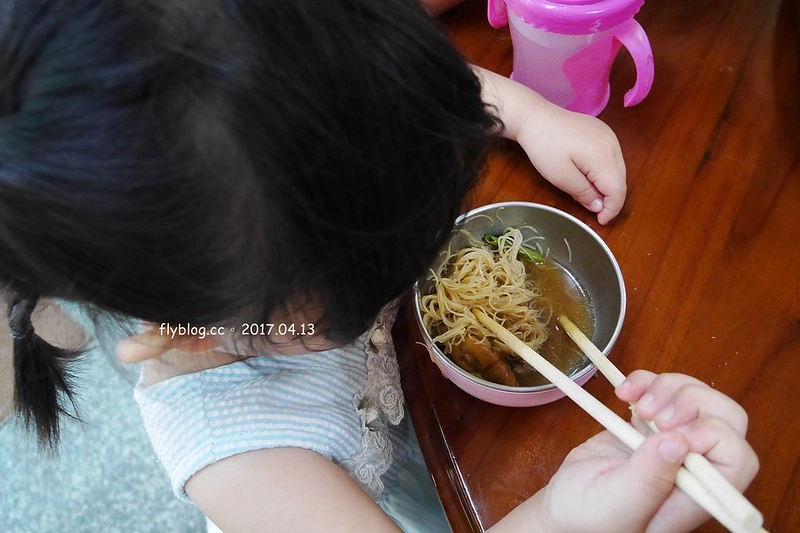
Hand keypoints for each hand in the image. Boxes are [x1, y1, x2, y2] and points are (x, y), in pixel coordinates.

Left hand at [475, 67, 626, 224]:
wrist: (534, 117)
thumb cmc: (544, 147)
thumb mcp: (561, 177)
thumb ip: (584, 193)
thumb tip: (600, 206)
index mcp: (604, 155)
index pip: (618, 189)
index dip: (612, 209)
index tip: (600, 221)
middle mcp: (613, 143)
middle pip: (621, 179)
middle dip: (610, 198)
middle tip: (593, 210)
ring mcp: (609, 135)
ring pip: (617, 169)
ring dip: (607, 185)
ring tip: (588, 194)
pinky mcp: (603, 131)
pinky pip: (611, 157)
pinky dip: (604, 171)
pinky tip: (589, 175)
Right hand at [519, 371, 758, 531]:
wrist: (563, 505)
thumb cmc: (588, 518)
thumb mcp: (616, 505)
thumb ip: (648, 480)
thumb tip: (679, 442)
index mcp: (695, 497)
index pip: (735, 459)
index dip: (712, 435)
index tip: (668, 430)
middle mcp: (693, 469)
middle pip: (725, 421)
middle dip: (692, 404)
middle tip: (653, 414)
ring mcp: (673, 443)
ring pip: (698, 399)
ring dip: (667, 389)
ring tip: (633, 403)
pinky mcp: (650, 425)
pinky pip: (664, 391)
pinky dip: (645, 381)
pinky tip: (623, 393)